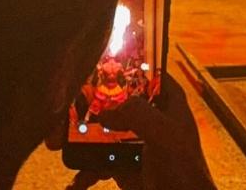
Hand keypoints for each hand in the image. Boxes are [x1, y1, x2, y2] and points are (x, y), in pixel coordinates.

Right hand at [69, 73, 214, 189]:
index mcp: (169, 102)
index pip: (148, 73)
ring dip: (82, 142)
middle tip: (66, 109)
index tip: (98, 66)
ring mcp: (138, 145)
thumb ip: (137, 114)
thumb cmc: (185, 172)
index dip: (127, 67)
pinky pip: (101, 165)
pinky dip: (86, 172)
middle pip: (118, 102)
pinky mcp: (127, 170)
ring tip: (60, 147)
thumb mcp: (163, 135)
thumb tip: (105, 113)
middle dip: (92, 107)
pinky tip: (75, 182)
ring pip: (104, 134)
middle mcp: (152, 119)